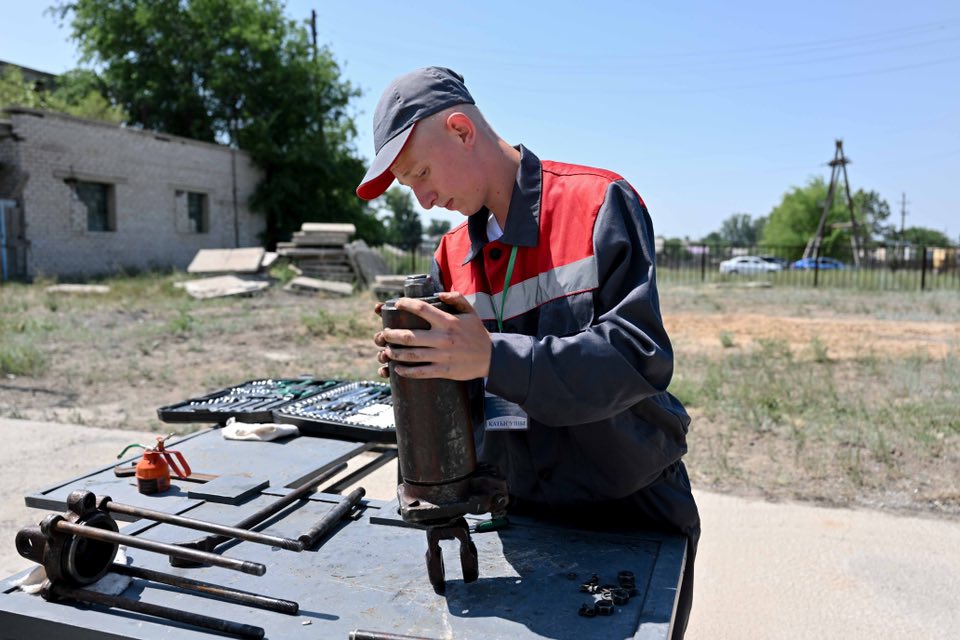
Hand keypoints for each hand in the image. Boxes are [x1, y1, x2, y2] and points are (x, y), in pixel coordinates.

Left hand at [373, 291, 490, 379]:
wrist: (491, 357)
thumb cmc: (477, 333)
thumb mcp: (470, 312)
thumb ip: (456, 298)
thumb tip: (440, 294)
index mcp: (448, 322)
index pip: (422, 309)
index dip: (405, 305)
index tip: (396, 304)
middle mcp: (443, 338)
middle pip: (410, 335)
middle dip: (392, 335)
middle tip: (384, 334)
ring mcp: (443, 356)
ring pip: (412, 355)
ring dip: (395, 353)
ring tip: (387, 351)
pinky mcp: (444, 371)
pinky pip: (421, 372)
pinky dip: (407, 372)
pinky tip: (397, 370)